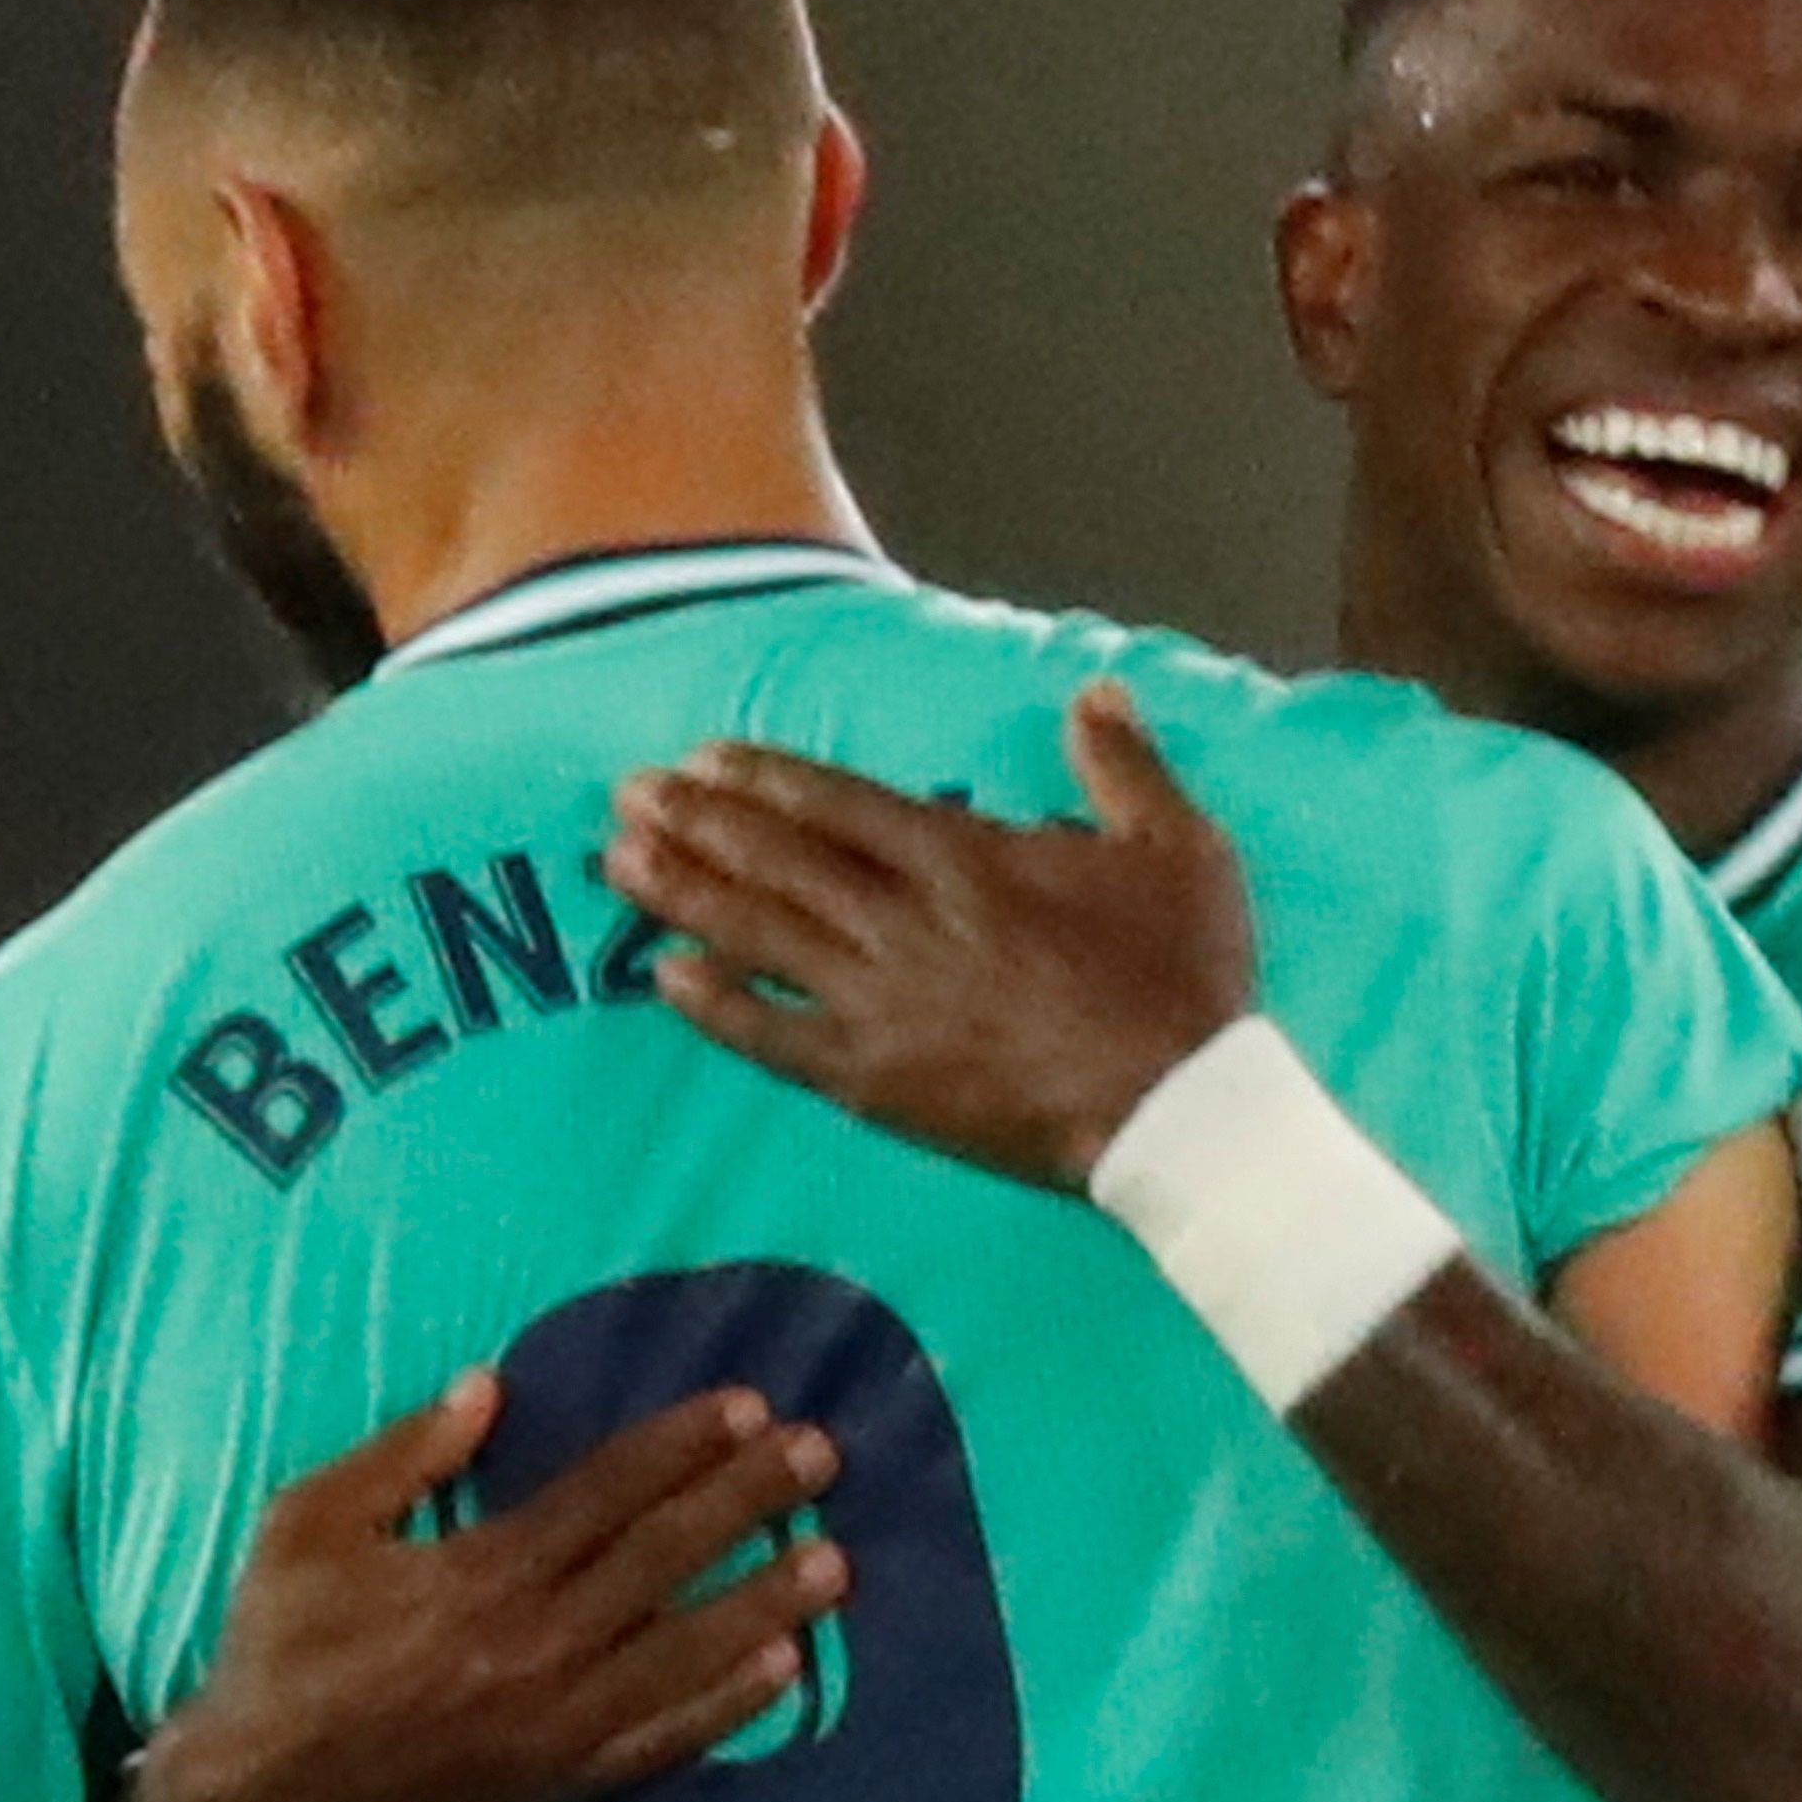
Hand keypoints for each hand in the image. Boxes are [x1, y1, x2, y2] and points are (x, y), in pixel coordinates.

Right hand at [121, 1369, 848, 1801]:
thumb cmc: (278, 1653)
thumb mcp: (306, 1527)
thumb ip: (401, 1457)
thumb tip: (492, 1390)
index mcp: (482, 1570)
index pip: (607, 1493)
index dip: (682, 1447)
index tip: (748, 1407)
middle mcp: (537, 1641)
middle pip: (664, 1558)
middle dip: (749, 1499)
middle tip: (823, 1456)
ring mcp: (557, 1720)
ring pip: (685, 1651)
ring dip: (765, 1602)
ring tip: (837, 1561)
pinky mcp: (562, 1783)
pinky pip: (663, 1741)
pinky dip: (727, 1708)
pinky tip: (789, 1675)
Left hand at [606, 683, 1258, 1189]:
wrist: (1175, 1108)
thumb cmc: (1182, 979)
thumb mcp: (1179, 850)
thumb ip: (1124, 767)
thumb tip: (1098, 693)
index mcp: (964, 857)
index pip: (837, 803)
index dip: (763, 777)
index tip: (703, 757)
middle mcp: (903, 919)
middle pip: (777, 858)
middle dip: (697, 821)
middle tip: (627, 794)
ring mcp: (881, 1001)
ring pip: (759, 934)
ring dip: (685, 893)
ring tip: (619, 862)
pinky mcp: (876, 1081)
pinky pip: (772, 1037)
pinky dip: (715, 1008)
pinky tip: (665, 979)